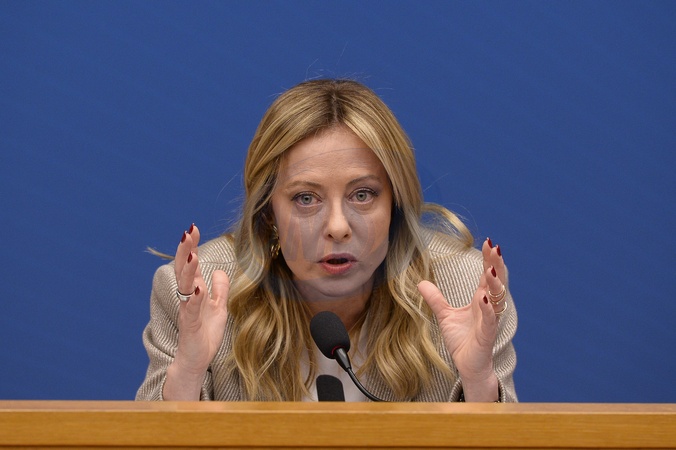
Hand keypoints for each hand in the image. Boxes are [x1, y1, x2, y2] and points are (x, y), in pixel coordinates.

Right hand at [164, 224, 229, 399]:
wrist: (196, 361)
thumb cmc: (205, 335)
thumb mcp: (219, 308)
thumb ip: (219, 289)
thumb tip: (221, 270)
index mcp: (195, 291)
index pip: (191, 264)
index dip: (191, 246)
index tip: (193, 227)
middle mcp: (188, 298)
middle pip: (184, 270)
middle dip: (186, 250)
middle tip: (188, 232)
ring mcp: (188, 311)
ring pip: (185, 287)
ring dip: (189, 270)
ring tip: (193, 254)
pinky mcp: (190, 326)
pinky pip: (191, 310)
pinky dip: (195, 298)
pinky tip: (198, 288)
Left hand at [418, 238, 505, 400]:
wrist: (467, 365)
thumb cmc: (462, 340)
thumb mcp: (445, 315)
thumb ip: (436, 299)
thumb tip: (420, 282)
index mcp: (481, 299)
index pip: (487, 275)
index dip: (489, 259)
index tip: (489, 242)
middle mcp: (488, 307)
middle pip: (497, 281)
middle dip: (497, 264)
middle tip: (495, 247)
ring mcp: (489, 320)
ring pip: (497, 298)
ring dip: (495, 284)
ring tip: (491, 270)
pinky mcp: (486, 335)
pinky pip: (490, 320)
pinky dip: (488, 309)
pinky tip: (485, 298)